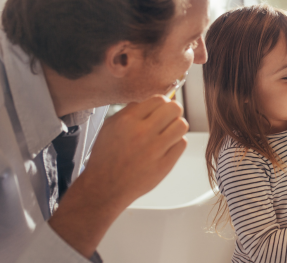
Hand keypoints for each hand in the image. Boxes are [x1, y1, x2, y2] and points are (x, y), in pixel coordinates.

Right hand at [49, 95, 187, 257]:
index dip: (162, 103)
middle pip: (174, 108)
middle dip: (172, 112)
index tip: (160, 110)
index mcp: (127, 120)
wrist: (105, 187)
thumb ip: (129, 112)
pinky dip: (176, 143)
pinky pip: (182, 143)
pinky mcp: (164, 164)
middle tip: (167, 120)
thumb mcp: (109, 127)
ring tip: (168, 134)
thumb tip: (148, 102)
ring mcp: (155, 149)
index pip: (158, 99)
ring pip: (181, 125)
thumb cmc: (106, 158)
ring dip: (177, 127)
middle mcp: (142, 133)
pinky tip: (166, 147)